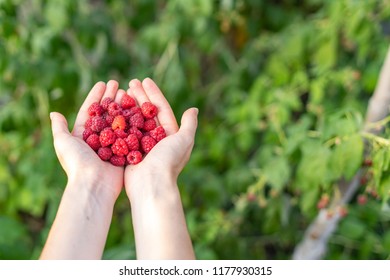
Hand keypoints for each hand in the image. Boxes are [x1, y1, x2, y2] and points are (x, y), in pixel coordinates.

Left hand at [50, 80, 124, 202]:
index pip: (90, 111)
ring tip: (129, 93)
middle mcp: (98, 139)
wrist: (93, 184)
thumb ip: (59, 128)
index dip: (96, 96)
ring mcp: (112, 145)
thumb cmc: (77, 163)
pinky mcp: (124, 152)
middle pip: (106, 113)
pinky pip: (130, 133)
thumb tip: (54, 113)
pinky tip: (139, 109)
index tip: (103, 83)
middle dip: (111, 98)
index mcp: (83, 135)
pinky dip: (134, 121)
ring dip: (123, 106)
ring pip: (118, 121)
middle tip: (119, 85)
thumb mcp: (63, 143)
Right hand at [124, 78, 197, 200]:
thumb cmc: (168, 161)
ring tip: (120, 91)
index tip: (144, 80)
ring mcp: (141, 145)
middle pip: (146, 112)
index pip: (161, 109)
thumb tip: (194, 109)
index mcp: (170, 135)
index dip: (153, 94)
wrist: (151, 185)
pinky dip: (119, 121)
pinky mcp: (129, 152)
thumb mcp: (183, 140)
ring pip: (134, 121)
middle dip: (139, 96)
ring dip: (128, 106)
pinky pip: (123, 132)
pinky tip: (112, 109)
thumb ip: (189, 125)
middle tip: (130, 82)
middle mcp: (156, 139)